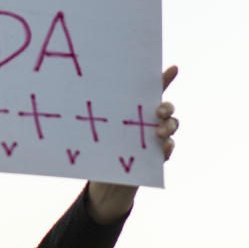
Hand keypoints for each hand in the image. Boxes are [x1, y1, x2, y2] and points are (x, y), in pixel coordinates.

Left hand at [86, 65, 178, 223]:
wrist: (106, 180)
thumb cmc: (101, 148)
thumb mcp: (98, 130)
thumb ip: (96, 115)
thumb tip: (74, 95)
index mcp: (136, 109)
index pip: (154, 90)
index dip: (165, 78)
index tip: (174, 68)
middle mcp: (149, 121)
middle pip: (167, 108)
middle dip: (167, 107)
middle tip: (158, 111)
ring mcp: (156, 138)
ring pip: (172, 126)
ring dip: (169, 126)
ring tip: (159, 132)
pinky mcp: (158, 156)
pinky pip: (169, 148)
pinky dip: (169, 147)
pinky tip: (164, 147)